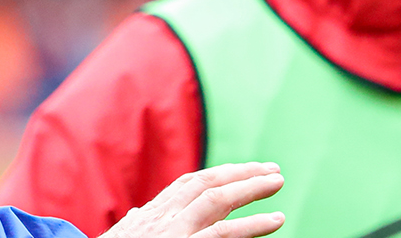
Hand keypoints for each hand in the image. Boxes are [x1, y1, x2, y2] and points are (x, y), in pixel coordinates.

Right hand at [99, 162, 283, 237]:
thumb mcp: (122, 235)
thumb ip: (135, 223)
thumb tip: (138, 212)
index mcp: (153, 213)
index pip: (191, 184)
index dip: (220, 174)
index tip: (246, 170)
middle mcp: (163, 217)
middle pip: (207, 185)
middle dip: (242, 176)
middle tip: (274, 171)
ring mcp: (174, 233)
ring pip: (217, 204)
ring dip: (250, 192)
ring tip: (278, 188)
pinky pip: (221, 235)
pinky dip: (249, 227)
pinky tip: (273, 221)